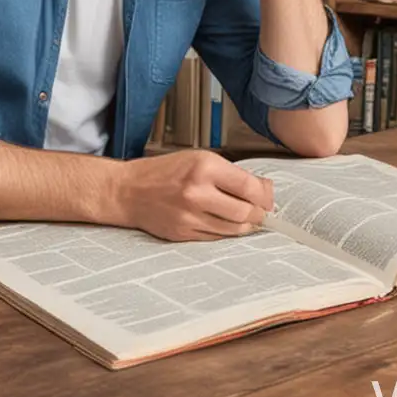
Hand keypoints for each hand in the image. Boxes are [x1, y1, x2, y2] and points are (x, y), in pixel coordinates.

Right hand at [115, 151, 275, 241]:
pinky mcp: (183, 234)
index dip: (265, 194)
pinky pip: (217, 238)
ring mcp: (190, 216)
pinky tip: (227, 224)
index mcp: (203, 168)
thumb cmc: (163, 172)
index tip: (268, 196)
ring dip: (246, 225)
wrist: (128, 190)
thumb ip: (229, 173)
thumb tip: (262, 189)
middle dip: (260, 213)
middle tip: (262, 211)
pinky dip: (228, 232)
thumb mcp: (198, 159)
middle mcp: (197, 193)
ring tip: (247, 218)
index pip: (249, 186)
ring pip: (234, 229)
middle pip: (246, 212)